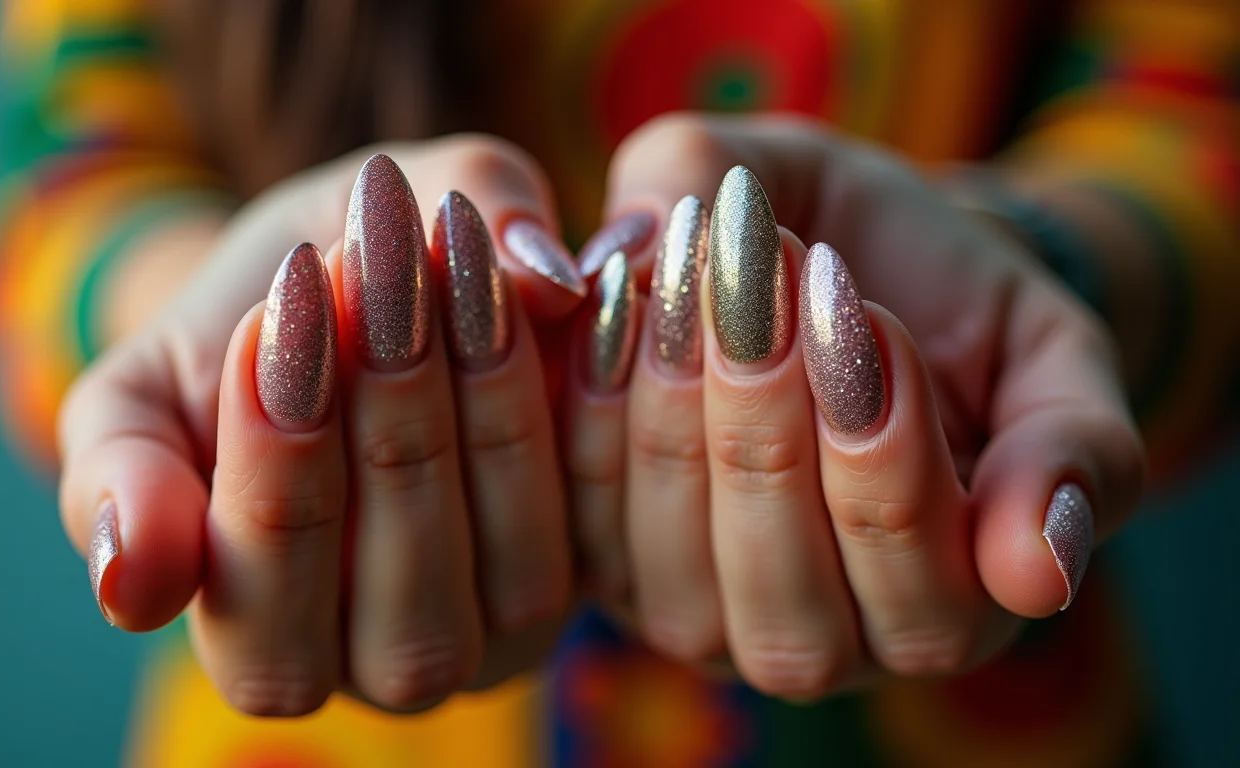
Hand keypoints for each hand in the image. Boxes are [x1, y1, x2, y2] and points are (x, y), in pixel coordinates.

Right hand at [60, 137, 586, 713]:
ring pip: (517, 567)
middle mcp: (395, 664)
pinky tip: (555, 291)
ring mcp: (510, 627)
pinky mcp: (600, 563)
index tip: (263, 318)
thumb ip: (120, 468)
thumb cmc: (235, 351)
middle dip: (389, 436)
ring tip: (453, 259)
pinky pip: (608, 513)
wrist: (338, 289)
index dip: (273, 470)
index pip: (267, 614)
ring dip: (489, 412)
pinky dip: (586, 402)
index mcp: (268, 649)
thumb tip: (132, 577)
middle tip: (366, 272)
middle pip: (405, 610)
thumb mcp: (151, 379)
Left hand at [562, 113, 1144, 697]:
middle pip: (787, 602)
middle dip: (771, 430)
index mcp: (949, 613)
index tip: (869, 310)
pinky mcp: (610, 567)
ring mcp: (705, 620)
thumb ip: (1072, 451)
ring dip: (678, 417)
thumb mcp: (1046, 345)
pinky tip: (616, 298)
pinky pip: (586, 526)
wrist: (864, 260)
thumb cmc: (963, 313)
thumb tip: (1041, 575)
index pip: (922, 594)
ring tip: (694, 271)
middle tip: (771, 270)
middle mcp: (824, 645)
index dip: (887, 461)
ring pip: (678, 580)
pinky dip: (592, 412)